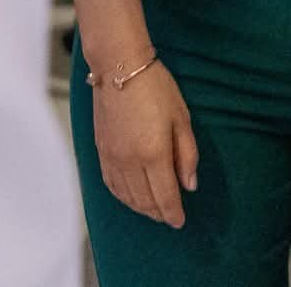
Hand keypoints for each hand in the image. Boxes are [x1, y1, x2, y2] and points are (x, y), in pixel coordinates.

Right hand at [92, 62, 198, 227]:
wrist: (119, 68)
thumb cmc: (155, 87)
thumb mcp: (182, 118)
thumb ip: (187, 154)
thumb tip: (190, 184)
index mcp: (153, 154)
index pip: (165, 196)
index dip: (173, 213)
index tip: (180, 222)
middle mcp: (129, 161)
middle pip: (144, 201)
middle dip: (158, 213)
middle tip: (169, 217)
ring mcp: (112, 158)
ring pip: (126, 196)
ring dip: (141, 208)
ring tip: (153, 211)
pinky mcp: (100, 151)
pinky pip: (110, 185)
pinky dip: (122, 197)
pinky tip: (130, 197)